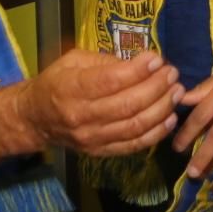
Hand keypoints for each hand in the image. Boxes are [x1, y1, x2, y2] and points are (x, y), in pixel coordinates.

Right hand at [19, 48, 180, 156]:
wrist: (35, 119)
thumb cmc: (57, 82)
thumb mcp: (73, 60)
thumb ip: (105, 60)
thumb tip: (141, 63)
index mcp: (70, 88)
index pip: (110, 81)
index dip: (138, 70)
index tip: (157, 59)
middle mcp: (81, 116)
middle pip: (127, 104)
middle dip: (156, 87)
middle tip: (172, 73)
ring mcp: (92, 138)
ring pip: (135, 126)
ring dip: (162, 108)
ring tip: (177, 91)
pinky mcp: (100, 152)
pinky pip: (134, 145)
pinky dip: (156, 133)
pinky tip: (170, 118)